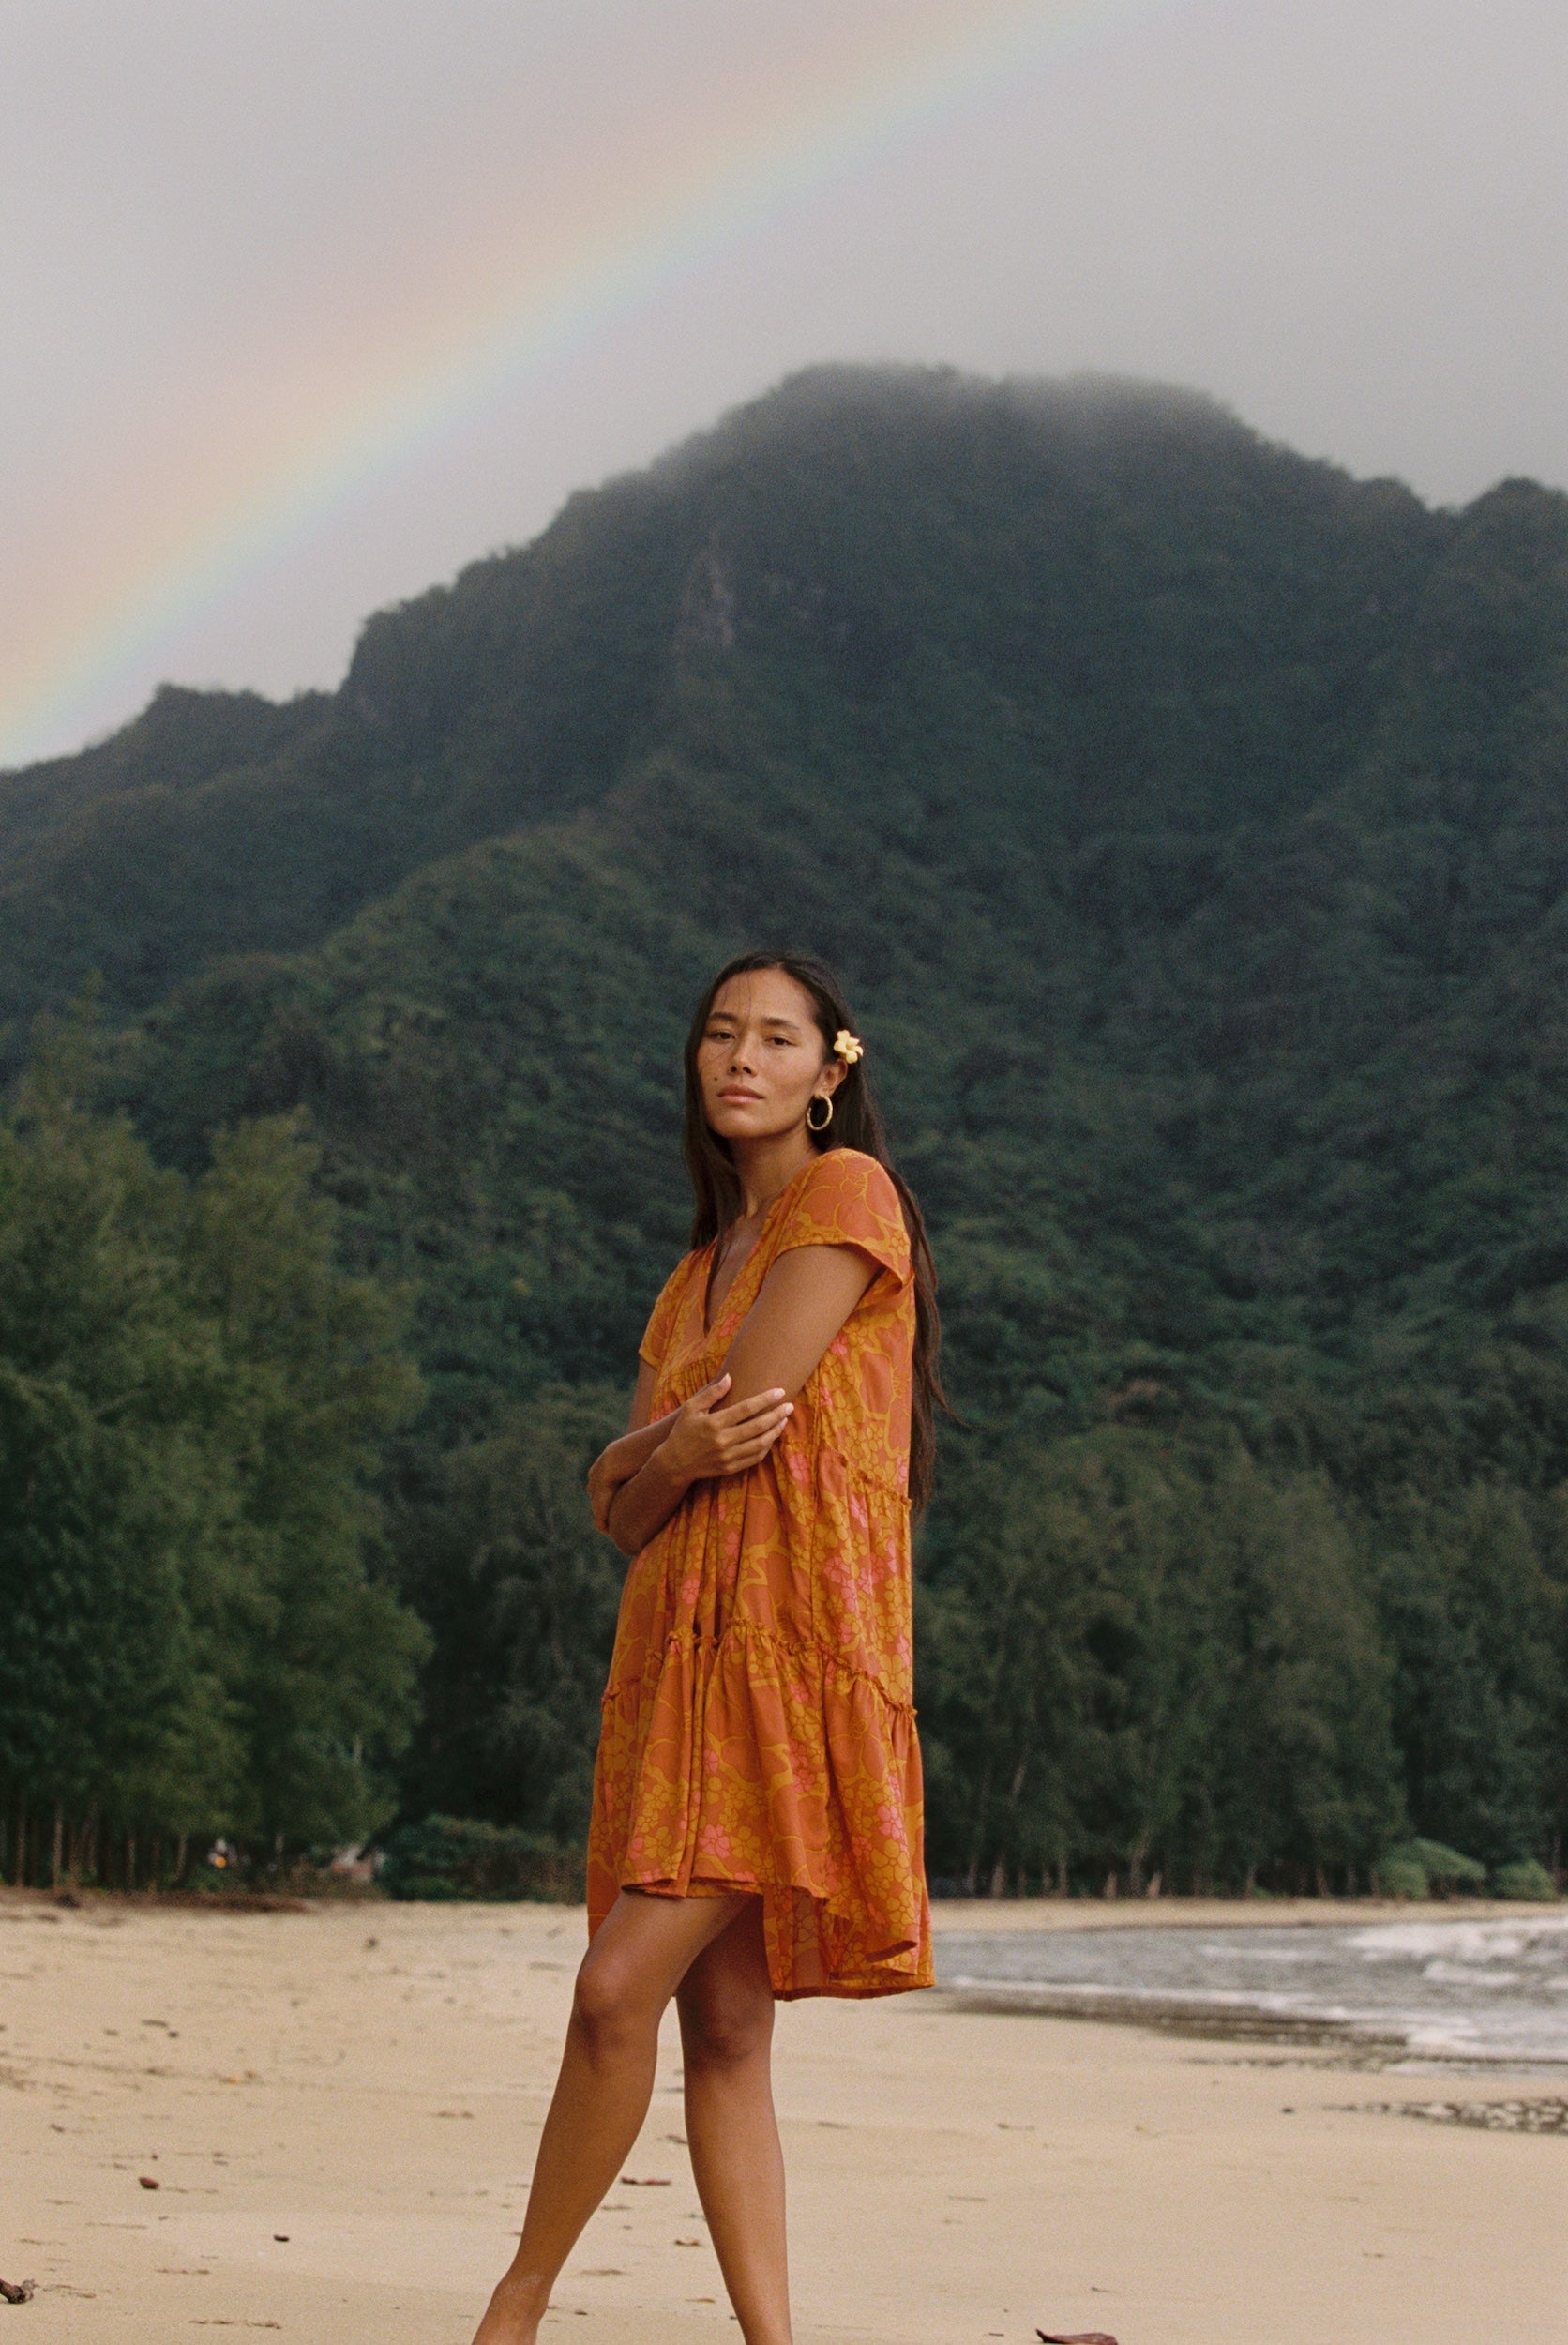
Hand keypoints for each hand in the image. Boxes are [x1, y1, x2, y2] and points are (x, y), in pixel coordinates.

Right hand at [662, 1373, 792, 1481]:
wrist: (674, 1463)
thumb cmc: (683, 1431)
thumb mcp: (691, 1408)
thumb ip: (711, 1393)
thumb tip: (730, 1377)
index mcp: (714, 1423)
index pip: (746, 1408)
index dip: (765, 1399)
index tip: (780, 1392)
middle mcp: (723, 1440)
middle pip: (758, 1426)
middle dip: (777, 1415)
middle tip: (790, 1406)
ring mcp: (728, 1456)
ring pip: (760, 1444)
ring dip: (775, 1431)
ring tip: (784, 1420)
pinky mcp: (730, 1468)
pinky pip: (755, 1458)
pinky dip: (766, 1447)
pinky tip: (772, 1437)